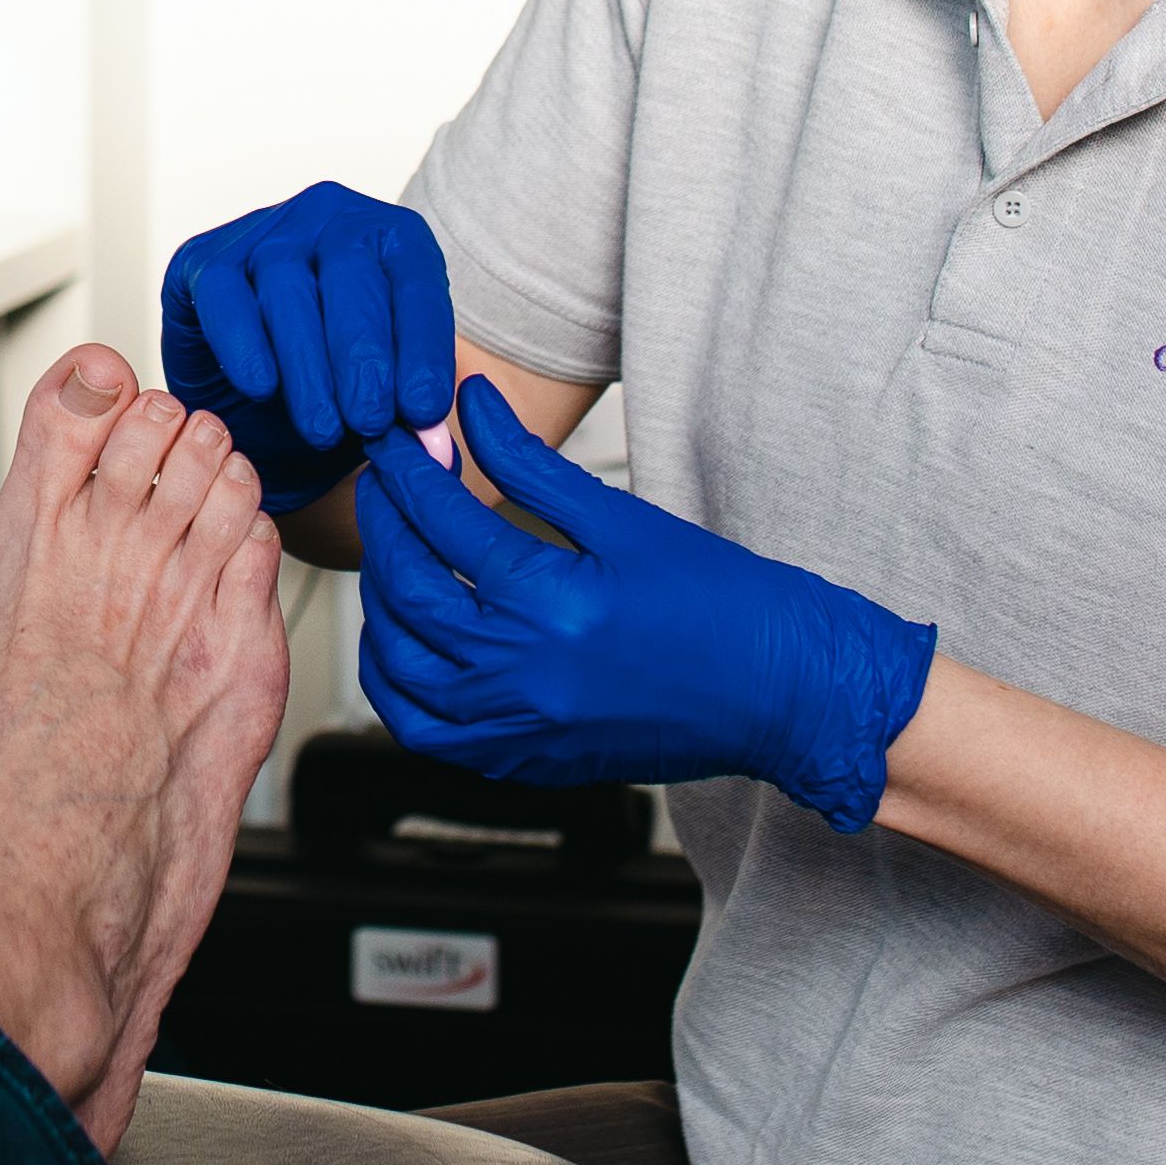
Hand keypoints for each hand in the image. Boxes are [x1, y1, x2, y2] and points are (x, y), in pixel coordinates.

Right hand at [161, 181, 457, 508]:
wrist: (251, 392)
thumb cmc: (333, 385)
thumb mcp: (384, 398)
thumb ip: (412, 415)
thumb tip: (436, 450)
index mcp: (391, 238)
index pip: (416, 281)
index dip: (423, 348)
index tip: (423, 410)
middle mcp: (330, 218)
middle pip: (350, 275)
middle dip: (364, 357)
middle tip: (371, 422)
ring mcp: (264, 233)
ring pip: (287, 286)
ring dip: (308, 364)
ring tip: (323, 428)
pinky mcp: (204, 259)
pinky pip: (224, 293)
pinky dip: (243, 343)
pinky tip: (262, 388)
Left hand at [355, 380, 935, 830]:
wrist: (785, 693)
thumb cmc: (722, 605)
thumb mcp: (623, 520)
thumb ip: (532, 464)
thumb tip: (473, 402)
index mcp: (553, 604)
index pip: (445, 524)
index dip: (408, 473)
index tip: (393, 442)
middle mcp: (525, 674)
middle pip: (409, 593)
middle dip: (384, 529)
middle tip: (385, 487)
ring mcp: (522, 729)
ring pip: (402, 669)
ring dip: (381, 605)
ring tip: (393, 556)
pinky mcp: (528, 762)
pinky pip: (428, 732)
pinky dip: (398, 686)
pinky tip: (403, 644)